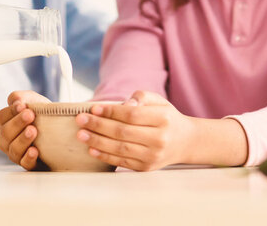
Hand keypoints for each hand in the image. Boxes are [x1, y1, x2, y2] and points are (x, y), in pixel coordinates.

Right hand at [0, 91, 50, 169]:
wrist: (60, 131)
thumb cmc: (42, 116)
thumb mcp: (34, 101)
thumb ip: (22, 97)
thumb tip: (15, 100)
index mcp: (5, 124)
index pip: (1, 118)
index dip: (10, 112)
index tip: (22, 106)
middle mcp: (7, 140)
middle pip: (5, 133)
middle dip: (17, 123)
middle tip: (30, 115)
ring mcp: (17, 153)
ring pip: (14, 149)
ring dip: (23, 139)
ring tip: (33, 131)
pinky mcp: (29, 164)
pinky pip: (25, 163)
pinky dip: (29, 157)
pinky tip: (35, 150)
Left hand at [75, 91, 198, 170]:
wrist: (185, 142)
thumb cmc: (166, 118)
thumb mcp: (159, 101)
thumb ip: (141, 97)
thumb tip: (123, 103)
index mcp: (163, 119)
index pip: (132, 115)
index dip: (111, 112)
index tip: (94, 108)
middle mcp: (159, 139)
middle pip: (123, 132)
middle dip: (98, 126)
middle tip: (81, 120)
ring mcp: (153, 156)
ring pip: (120, 149)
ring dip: (97, 141)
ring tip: (81, 134)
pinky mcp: (146, 168)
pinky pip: (121, 162)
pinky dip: (105, 156)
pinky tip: (92, 149)